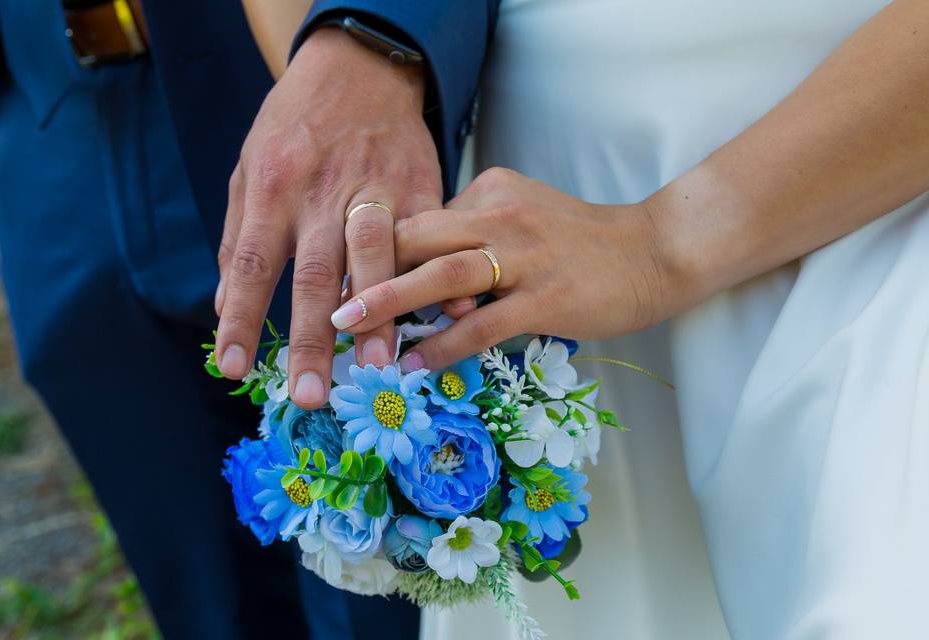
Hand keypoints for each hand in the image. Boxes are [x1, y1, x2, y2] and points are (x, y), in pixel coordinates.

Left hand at [214, 27, 442, 407]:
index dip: (241, 319)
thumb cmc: (296, 123)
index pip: (254, 264)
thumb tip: (226, 303)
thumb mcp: (250, 168)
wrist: (359, 67)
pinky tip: (453, 312)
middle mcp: (323, 192)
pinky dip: (441, 275)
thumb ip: (241, 237)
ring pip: (376, 257)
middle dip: (314, 338)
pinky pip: (429, 237)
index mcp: (274, 187)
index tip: (232, 369)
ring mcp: (375, 189)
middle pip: (317, 274)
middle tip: (312, 393)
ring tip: (378, 363)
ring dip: (379, 314)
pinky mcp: (419, 185)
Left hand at [331, 167, 685, 370]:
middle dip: (365, 271)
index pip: (419, 220)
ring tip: (349, 331)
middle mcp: (502, 216)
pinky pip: (483, 324)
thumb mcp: (521, 219)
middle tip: (324, 304)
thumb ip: (472, 236)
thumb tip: (417, 277)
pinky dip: (443, 345)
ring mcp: (526, 257)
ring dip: (390, 303)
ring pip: (444, 276)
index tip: (338, 278)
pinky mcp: (548, 297)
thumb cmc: (580, 242)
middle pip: (418, 238)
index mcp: (490, 193)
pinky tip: (414, 364)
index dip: (374, 251)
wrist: (653, 253)